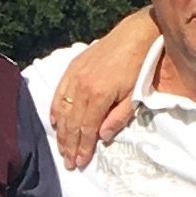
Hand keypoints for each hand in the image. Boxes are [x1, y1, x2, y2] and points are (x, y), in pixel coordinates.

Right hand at [49, 19, 155, 168]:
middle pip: (72, 122)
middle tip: (68, 162)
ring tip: (62, 149)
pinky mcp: (73, 67)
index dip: (83, 147)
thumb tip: (102, 137)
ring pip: (63, 110)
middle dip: (69, 145)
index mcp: (99, 94)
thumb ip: (118, 117)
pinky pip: (59, 93)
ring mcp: (75, 75)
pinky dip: (56, 109)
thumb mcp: (135, 94)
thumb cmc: (140, 65)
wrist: (135, 34)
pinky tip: (55, 123)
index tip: (80, 162)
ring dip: (61, 132)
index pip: (87, 128)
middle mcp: (82, 86)